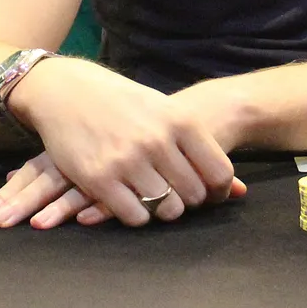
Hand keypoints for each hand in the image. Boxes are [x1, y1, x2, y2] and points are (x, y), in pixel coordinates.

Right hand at [0, 58, 244, 229]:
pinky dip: (139, 216)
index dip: (219, 190)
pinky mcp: (99, 179)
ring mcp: (127, 161)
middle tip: (179, 196)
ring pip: (167, 209)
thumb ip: (197, 146)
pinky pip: (135, 216)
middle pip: (194, 194)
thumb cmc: (124, 103)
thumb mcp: (164, 111)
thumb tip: (238, 191)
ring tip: (157, 198)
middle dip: (190, 201)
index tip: (211, 193)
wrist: (67, 91)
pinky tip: (133, 201)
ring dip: (165, 210)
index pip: (219, 171)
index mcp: (179, 120)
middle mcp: (156, 140)